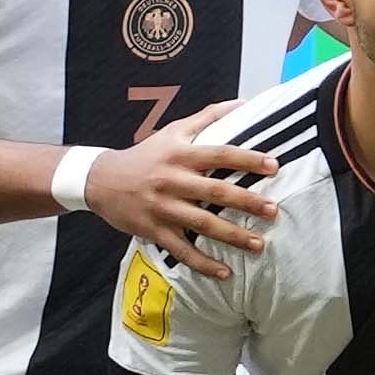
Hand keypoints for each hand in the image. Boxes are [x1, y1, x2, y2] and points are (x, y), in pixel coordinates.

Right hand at [88, 103, 281, 279]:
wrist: (100, 180)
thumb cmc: (145, 154)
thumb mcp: (172, 131)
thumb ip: (208, 117)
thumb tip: (243, 101)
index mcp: (180, 155)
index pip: (219, 154)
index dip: (247, 159)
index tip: (274, 165)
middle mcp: (172, 180)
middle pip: (214, 192)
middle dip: (247, 202)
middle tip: (274, 210)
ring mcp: (162, 208)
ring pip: (201, 224)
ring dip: (232, 236)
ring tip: (259, 244)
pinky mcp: (153, 230)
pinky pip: (181, 249)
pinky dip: (203, 263)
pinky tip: (225, 273)